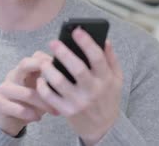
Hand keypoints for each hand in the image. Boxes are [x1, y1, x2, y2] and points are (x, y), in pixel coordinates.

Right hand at [0, 51, 57, 136]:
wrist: (9, 119)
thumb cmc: (31, 102)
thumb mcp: (42, 90)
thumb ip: (52, 81)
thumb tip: (75, 76)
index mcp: (25, 69)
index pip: (36, 56)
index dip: (50, 61)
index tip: (65, 71)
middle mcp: (14, 75)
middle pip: (24, 64)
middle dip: (43, 73)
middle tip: (59, 86)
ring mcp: (5, 89)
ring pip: (24, 92)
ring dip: (41, 102)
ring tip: (55, 111)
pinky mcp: (0, 104)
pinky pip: (14, 107)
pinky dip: (28, 113)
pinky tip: (37, 118)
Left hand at [37, 28, 123, 144]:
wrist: (103, 128)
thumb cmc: (108, 98)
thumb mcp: (116, 79)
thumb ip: (111, 59)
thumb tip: (105, 40)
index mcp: (106, 79)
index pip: (97, 57)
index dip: (87, 42)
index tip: (76, 31)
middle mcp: (93, 90)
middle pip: (77, 68)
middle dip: (64, 53)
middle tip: (53, 41)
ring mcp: (79, 102)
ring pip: (59, 82)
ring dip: (49, 69)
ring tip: (44, 61)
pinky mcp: (67, 111)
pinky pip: (50, 97)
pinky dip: (43, 86)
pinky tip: (41, 78)